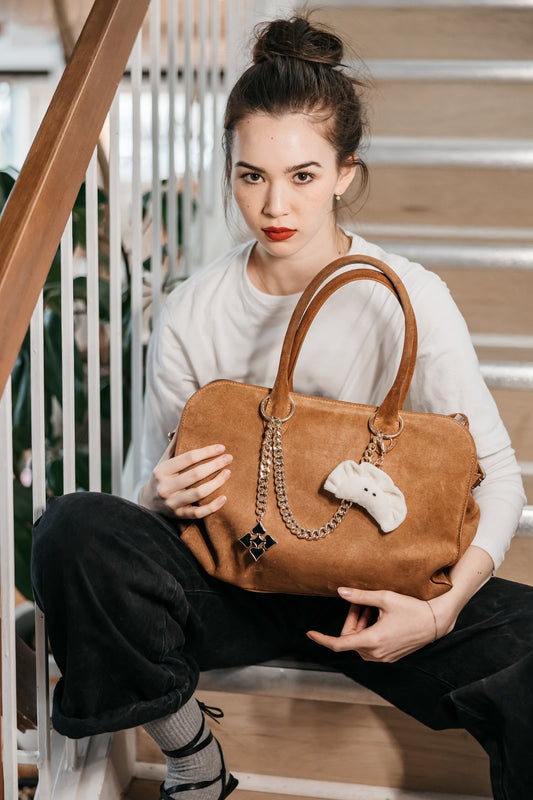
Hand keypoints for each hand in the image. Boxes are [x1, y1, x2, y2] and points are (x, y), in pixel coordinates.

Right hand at [139, 437, 232, 519]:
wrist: (147, 504)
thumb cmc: (161, 477)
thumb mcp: (164, 460)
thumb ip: (176, 443)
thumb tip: (185, 419)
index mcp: (162, 470)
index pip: (188, 458)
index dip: (207, 452)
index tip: (221, 447)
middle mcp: (165, 487)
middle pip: (195, 474)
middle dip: (214, 465)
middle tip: (229, 458)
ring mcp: (172, 503)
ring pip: (198, 493)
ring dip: (216, 483)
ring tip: (228, 473)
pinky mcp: (179, 516)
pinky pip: (198, 513)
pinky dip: (213, 506)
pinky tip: (224, 498)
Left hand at [307, 587, 453, 662]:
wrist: (436, 622)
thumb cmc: (412, 608)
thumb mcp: (385, 598)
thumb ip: (360, 596)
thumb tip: (340, 591)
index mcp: (372, 640)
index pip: (339, 644)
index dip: (322, 639)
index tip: (310, 633)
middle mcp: (376, 653)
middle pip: (349, 638)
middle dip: (351, 619)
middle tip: (359, 602)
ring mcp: (383, 658)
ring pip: (359, 642)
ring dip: (359, 625)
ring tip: (371, 608)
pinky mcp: (389, 657)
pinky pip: (369, 646)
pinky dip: (367, 632)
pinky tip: (377, 617)